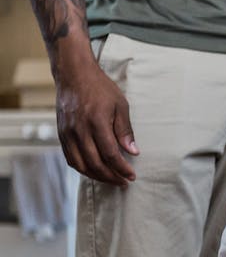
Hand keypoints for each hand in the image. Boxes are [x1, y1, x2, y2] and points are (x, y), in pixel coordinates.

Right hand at [55, 58, 138, 185]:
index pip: (110, 154)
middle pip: (95, 163)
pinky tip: (94, 170)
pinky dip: (83, 168)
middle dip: (111, 177)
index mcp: (97, 122)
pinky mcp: (61, 134)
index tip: (131, 176)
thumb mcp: (120, 105)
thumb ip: (125, 130)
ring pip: (80, 165)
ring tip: (111, 179)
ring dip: (96, 176)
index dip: (122, 168)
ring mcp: (68, 133)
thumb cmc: (100, 88)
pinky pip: (70, 158)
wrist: (74, 74)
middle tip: (123, 182)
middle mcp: (80, 130)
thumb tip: (133, 152)